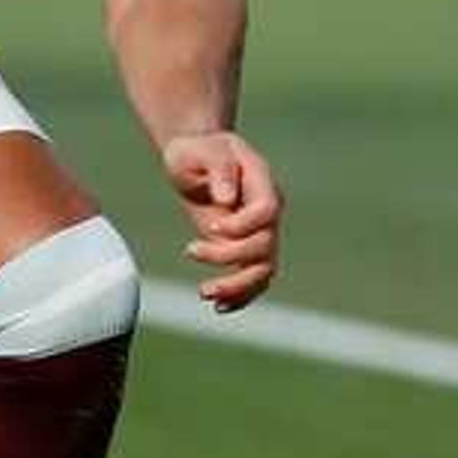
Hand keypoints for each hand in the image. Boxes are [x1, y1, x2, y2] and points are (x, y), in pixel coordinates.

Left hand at [159, 129, 280, 309]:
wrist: (197, 158)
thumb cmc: (197, 151)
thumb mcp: (198, 149)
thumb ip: (217, 168)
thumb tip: (225, 200)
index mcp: (261, 184)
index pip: (267, 211)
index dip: (243, 224)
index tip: (210, 224)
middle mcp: (266, 212)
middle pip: (265, 245)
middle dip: (230, 256)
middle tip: (190, 250)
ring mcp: (259, 232)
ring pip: (263, 270)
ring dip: (237, 287)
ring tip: (204, 293)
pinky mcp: (243, 248)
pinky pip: (253, 279)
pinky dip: (240, 297)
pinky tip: (218, 308)